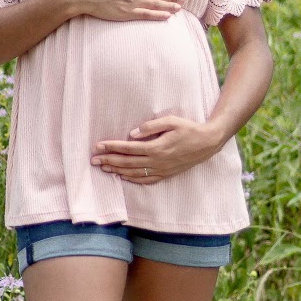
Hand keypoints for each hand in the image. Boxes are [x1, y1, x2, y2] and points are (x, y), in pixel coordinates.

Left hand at [91, 113, 224, 183]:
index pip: (128, 148)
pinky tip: (123, 177)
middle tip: (93, 160)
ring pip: (134, 173)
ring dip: (117, 170)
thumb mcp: (171, 121)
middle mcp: (157, 161)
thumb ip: (150, 127)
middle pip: (127, 162)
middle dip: (109, 160)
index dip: (111, 147)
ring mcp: (161, 170)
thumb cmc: (188, 129)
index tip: (98, 146)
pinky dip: (132, 179)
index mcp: (156, 147)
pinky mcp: (166, 174)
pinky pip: (146, 180)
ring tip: (103, 168)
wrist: (207, 143)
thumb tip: (132, 134)